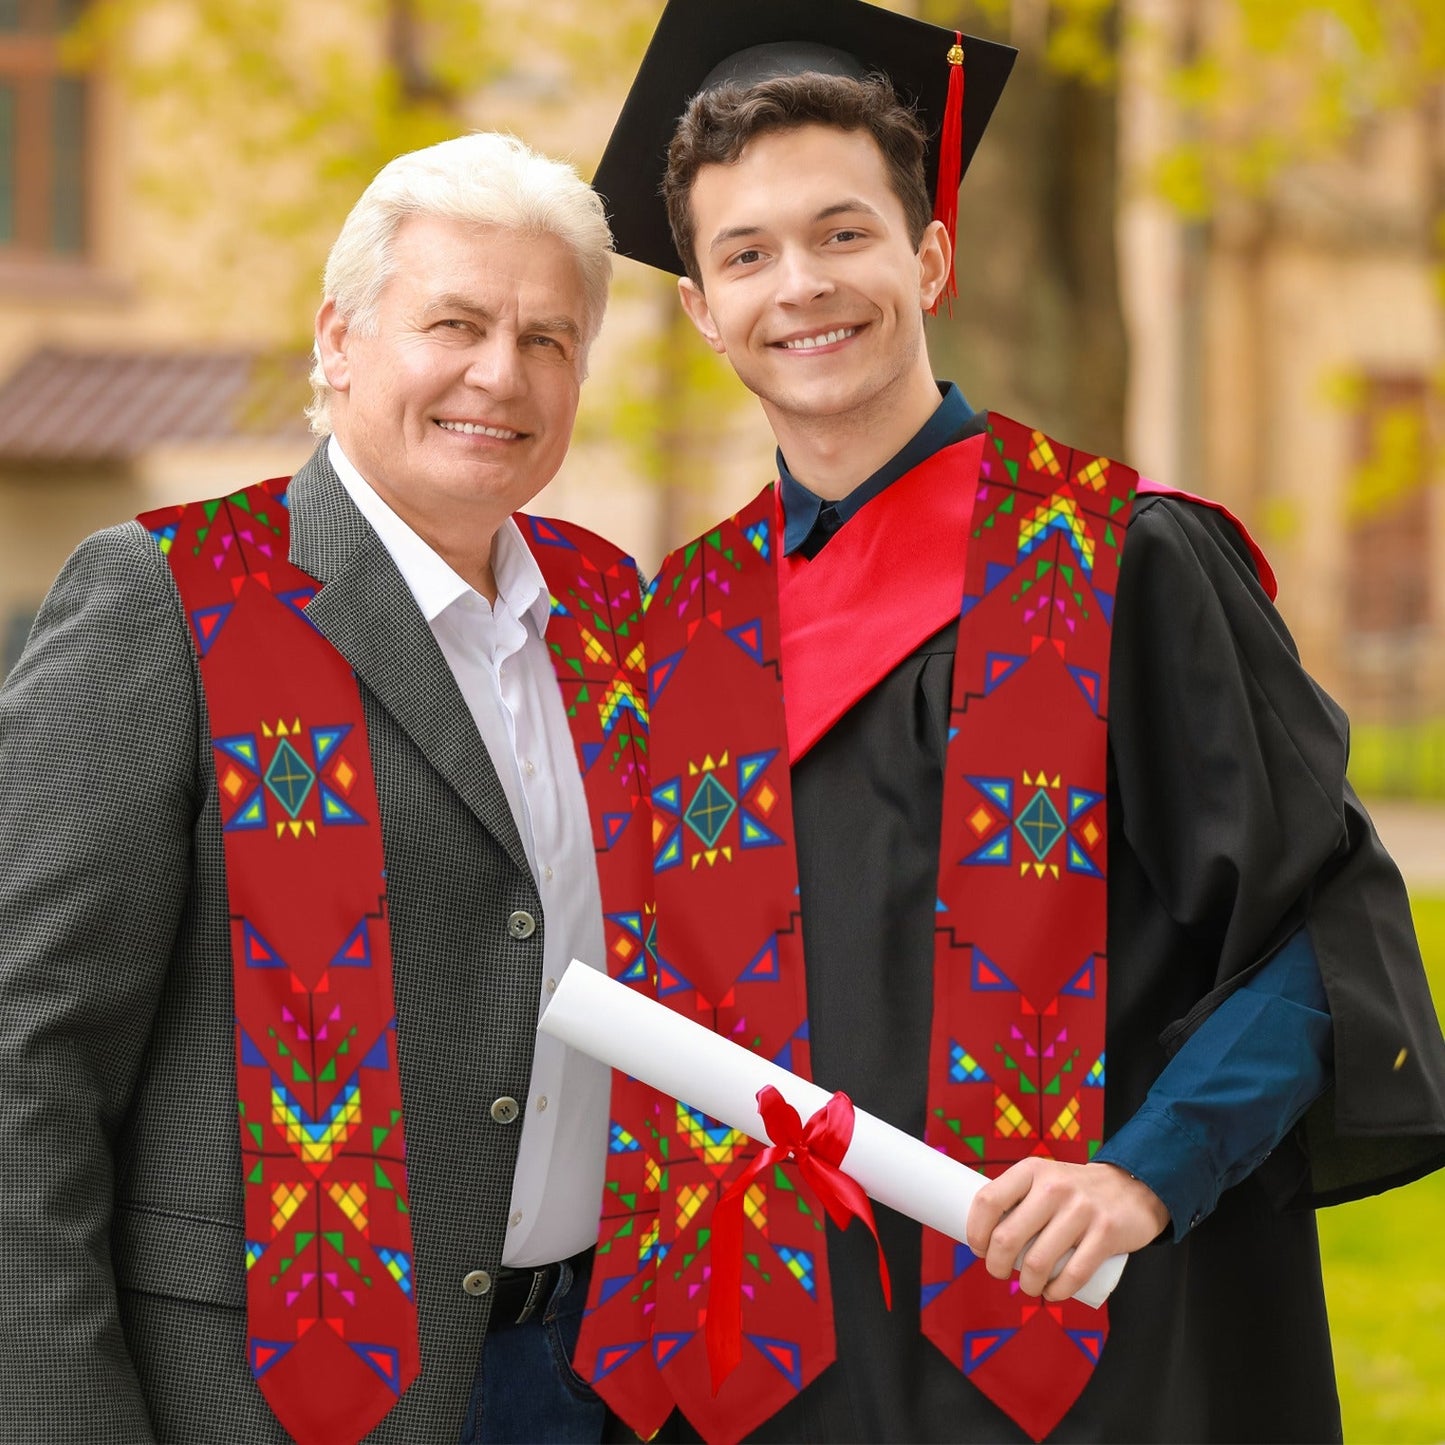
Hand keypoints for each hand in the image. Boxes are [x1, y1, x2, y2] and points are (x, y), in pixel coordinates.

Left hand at [964, 1159, 1169, 1301]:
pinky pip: (1072, 1275)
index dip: (975, 1231)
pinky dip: (1056, 1292)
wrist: (1132, 1187)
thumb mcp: (1044, 1178)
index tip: (978, 1248)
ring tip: (1028, 1286)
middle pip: (1007, 1238)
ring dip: (1026, 1285)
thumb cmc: (1074, 1191)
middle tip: (999, 1272)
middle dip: (995, 1266)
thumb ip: (1018, 1198)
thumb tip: (982, 1234)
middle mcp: (1054, 1186)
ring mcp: (1081, 1210)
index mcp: (1032, 1170)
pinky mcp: (1106, 1233)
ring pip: (1037, 1263)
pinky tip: (1051, 1293)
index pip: (988, 1201)